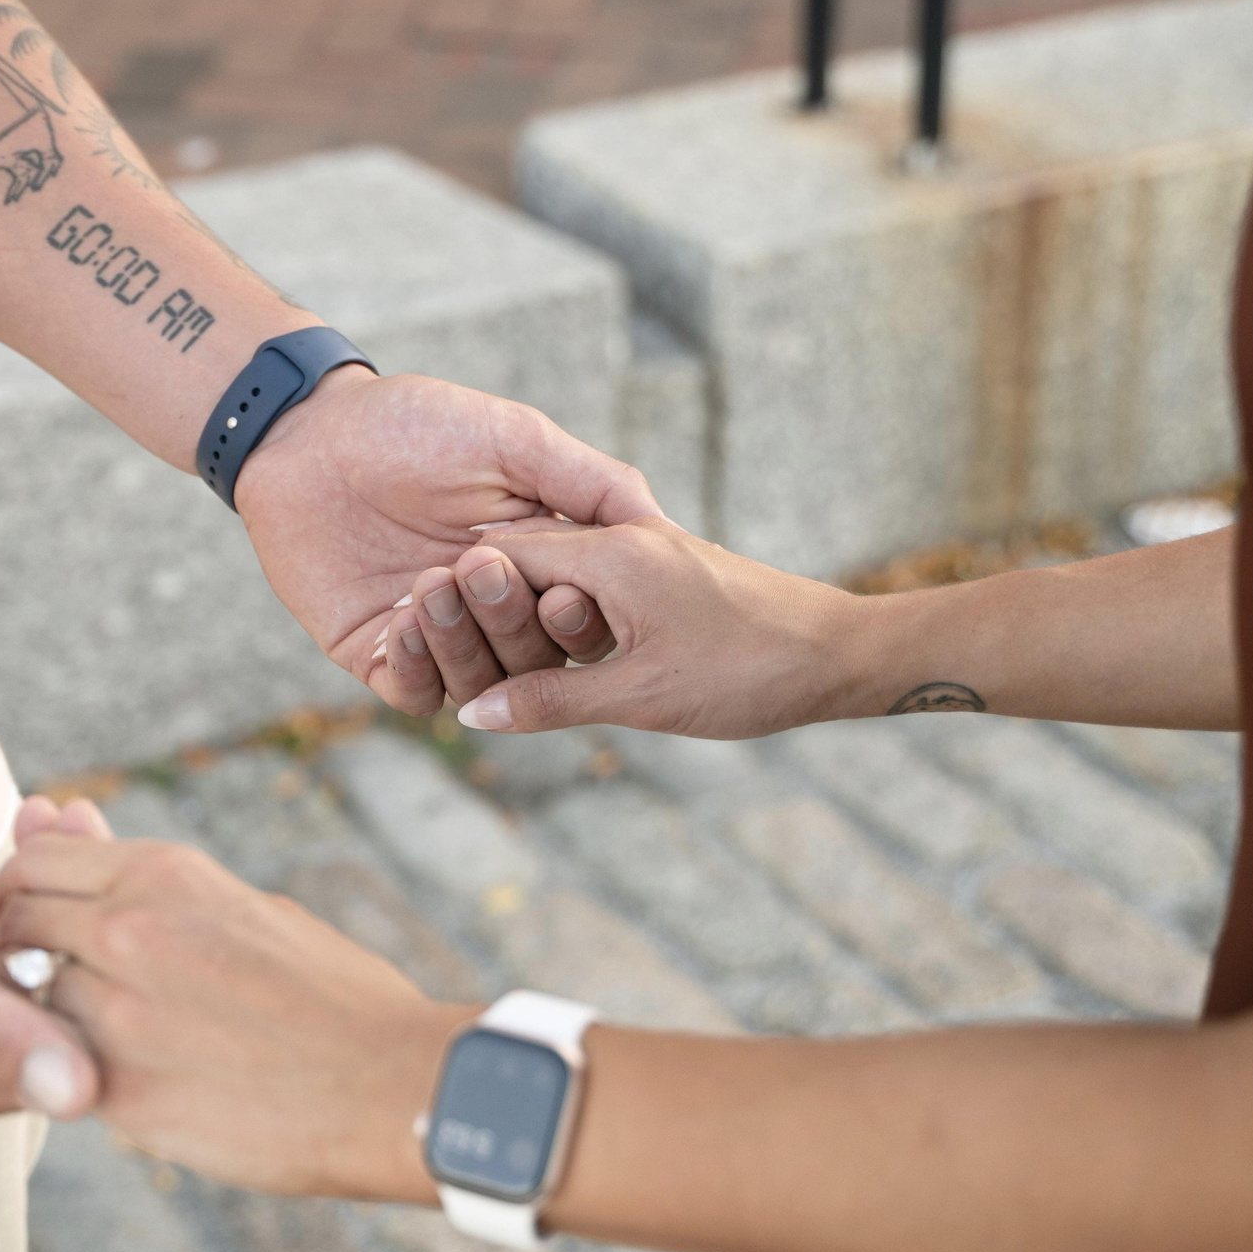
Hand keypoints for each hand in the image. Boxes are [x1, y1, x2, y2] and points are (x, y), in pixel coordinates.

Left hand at [0, 811, 465, 1199]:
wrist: (390, 1085)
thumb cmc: (327, 993)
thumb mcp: (238, 907)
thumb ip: (137, 878)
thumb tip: (59, 813)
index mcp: (162, 876)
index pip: (37, 862)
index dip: (22, 890)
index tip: (31, 916)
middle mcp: (125, 933)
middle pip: (17, 927)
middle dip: (17, 949)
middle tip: (45, 979)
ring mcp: (114, 1017)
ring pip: (28, 1001)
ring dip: (42, 1014)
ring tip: (96, 1033)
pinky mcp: (118, 1095)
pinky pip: (55, 1070)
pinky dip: (67, 1070)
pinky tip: (122, 1078)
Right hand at [0, 816, 96, 1137]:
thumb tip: (79, 1093)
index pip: (68, 1056)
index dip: (100, 964)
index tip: (113, 871)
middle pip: (55, 1012)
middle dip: (87, 918)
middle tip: (88, 816)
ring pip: (32, 974)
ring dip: (59, 894)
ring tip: (64, 808)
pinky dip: (23, 896)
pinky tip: (32, 828)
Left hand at [235, 367, 659, 715]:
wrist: (311, 433)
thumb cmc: (416, 424)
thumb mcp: (517, 440)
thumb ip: (591, 483)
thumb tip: (661, 529)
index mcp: (539, 567)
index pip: (580, 619)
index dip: (579, 616)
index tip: (564, 588)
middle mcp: (493, 612)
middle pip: (535, 660)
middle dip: (512, 619)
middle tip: (481, 565)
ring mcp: (437, 638)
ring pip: (480, 684)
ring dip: (464, 640)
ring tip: (433, 581)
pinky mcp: (378, 654)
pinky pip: (415, 693)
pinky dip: (421, 668)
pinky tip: (405, 622)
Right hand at [410, 518, 859, 739]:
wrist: (842, 652)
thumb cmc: (748, 671)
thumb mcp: (640, 696)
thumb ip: (550, 700)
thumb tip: (471, 711)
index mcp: (610, 554)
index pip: (502, 557)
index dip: (454, 594)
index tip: (410, 628)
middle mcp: (625, 540)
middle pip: (525, 558)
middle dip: (478, 600)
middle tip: (426, 638)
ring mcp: (649, 555)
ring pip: (560, 572)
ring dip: (520, 609)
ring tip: (479, 653)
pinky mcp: (669, 576)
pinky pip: (593, 585)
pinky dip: (560, 613)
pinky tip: (548, 651)